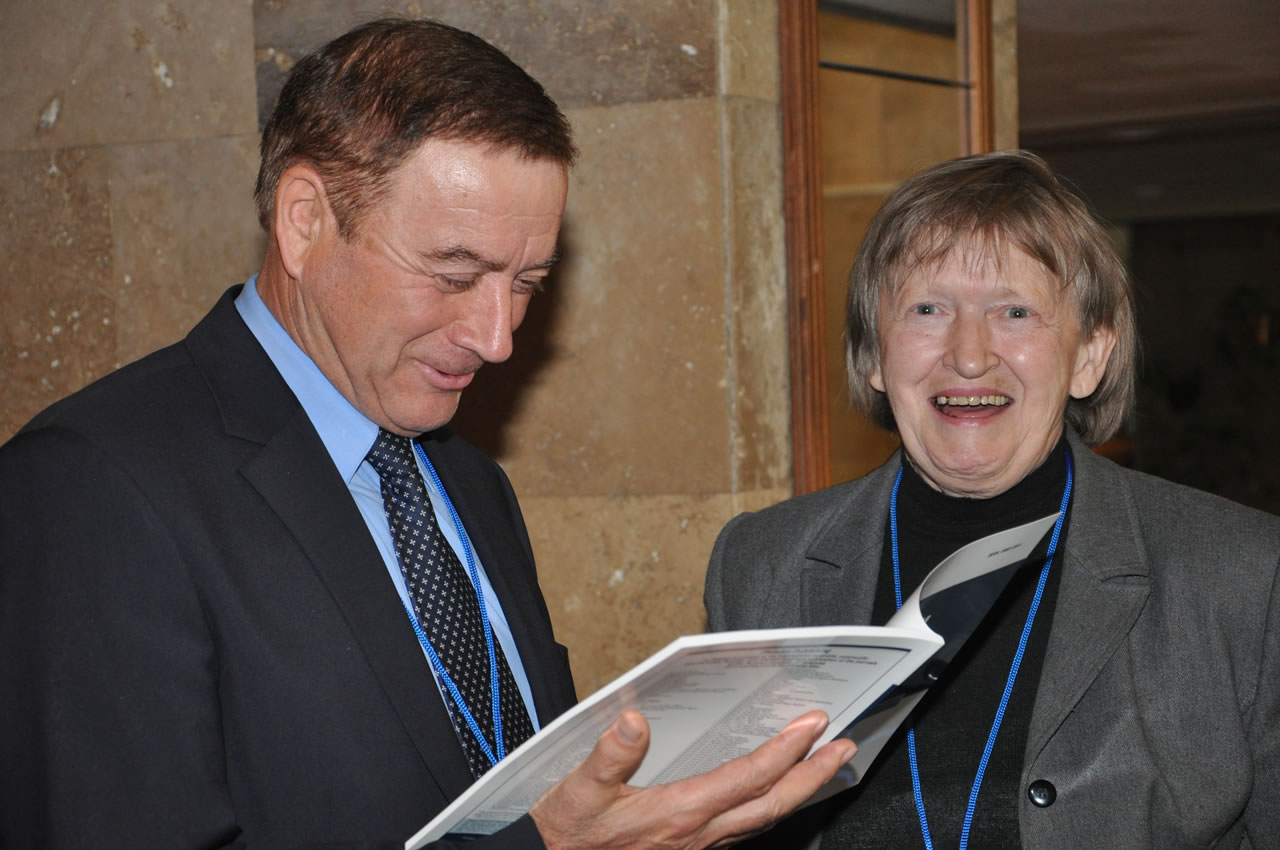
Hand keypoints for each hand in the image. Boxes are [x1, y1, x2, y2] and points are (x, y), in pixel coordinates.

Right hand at [528, 709, 855, 849]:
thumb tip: (634, 719)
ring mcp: (699, 846)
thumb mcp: (580, 790)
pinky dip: (770, 806)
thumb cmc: (569, 832)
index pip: (747, 778)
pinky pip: (745, 828)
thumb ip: (609, 755)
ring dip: (799, 791)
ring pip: (764, 819)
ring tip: (824, 766)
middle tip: (843, 747)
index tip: (811, 725)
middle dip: (813, 774)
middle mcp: (699, 834)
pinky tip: (774, 795)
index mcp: (679, 813)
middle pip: (772, 804)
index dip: (784, 751)